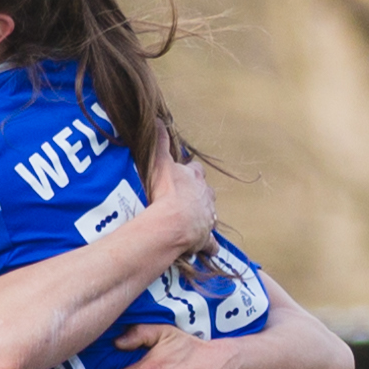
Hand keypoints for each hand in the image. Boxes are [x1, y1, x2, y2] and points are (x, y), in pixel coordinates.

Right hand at [143, 131, 214, 254]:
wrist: (173, 223)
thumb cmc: (166, 192)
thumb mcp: (160, 162)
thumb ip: (159, 142)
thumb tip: (158, 119)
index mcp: (194, 178)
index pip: (195, 170)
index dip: (190, 172)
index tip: (183, 173)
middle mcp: (205, 197)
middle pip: (206, 192)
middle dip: (199, 194)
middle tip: (188, 199)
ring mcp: (207, 218)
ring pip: (210, 215)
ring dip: (204, 217)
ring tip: (194, 221)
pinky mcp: (206, 239)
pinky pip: (210, 244)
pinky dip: (209, 246)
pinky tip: (207, 250)